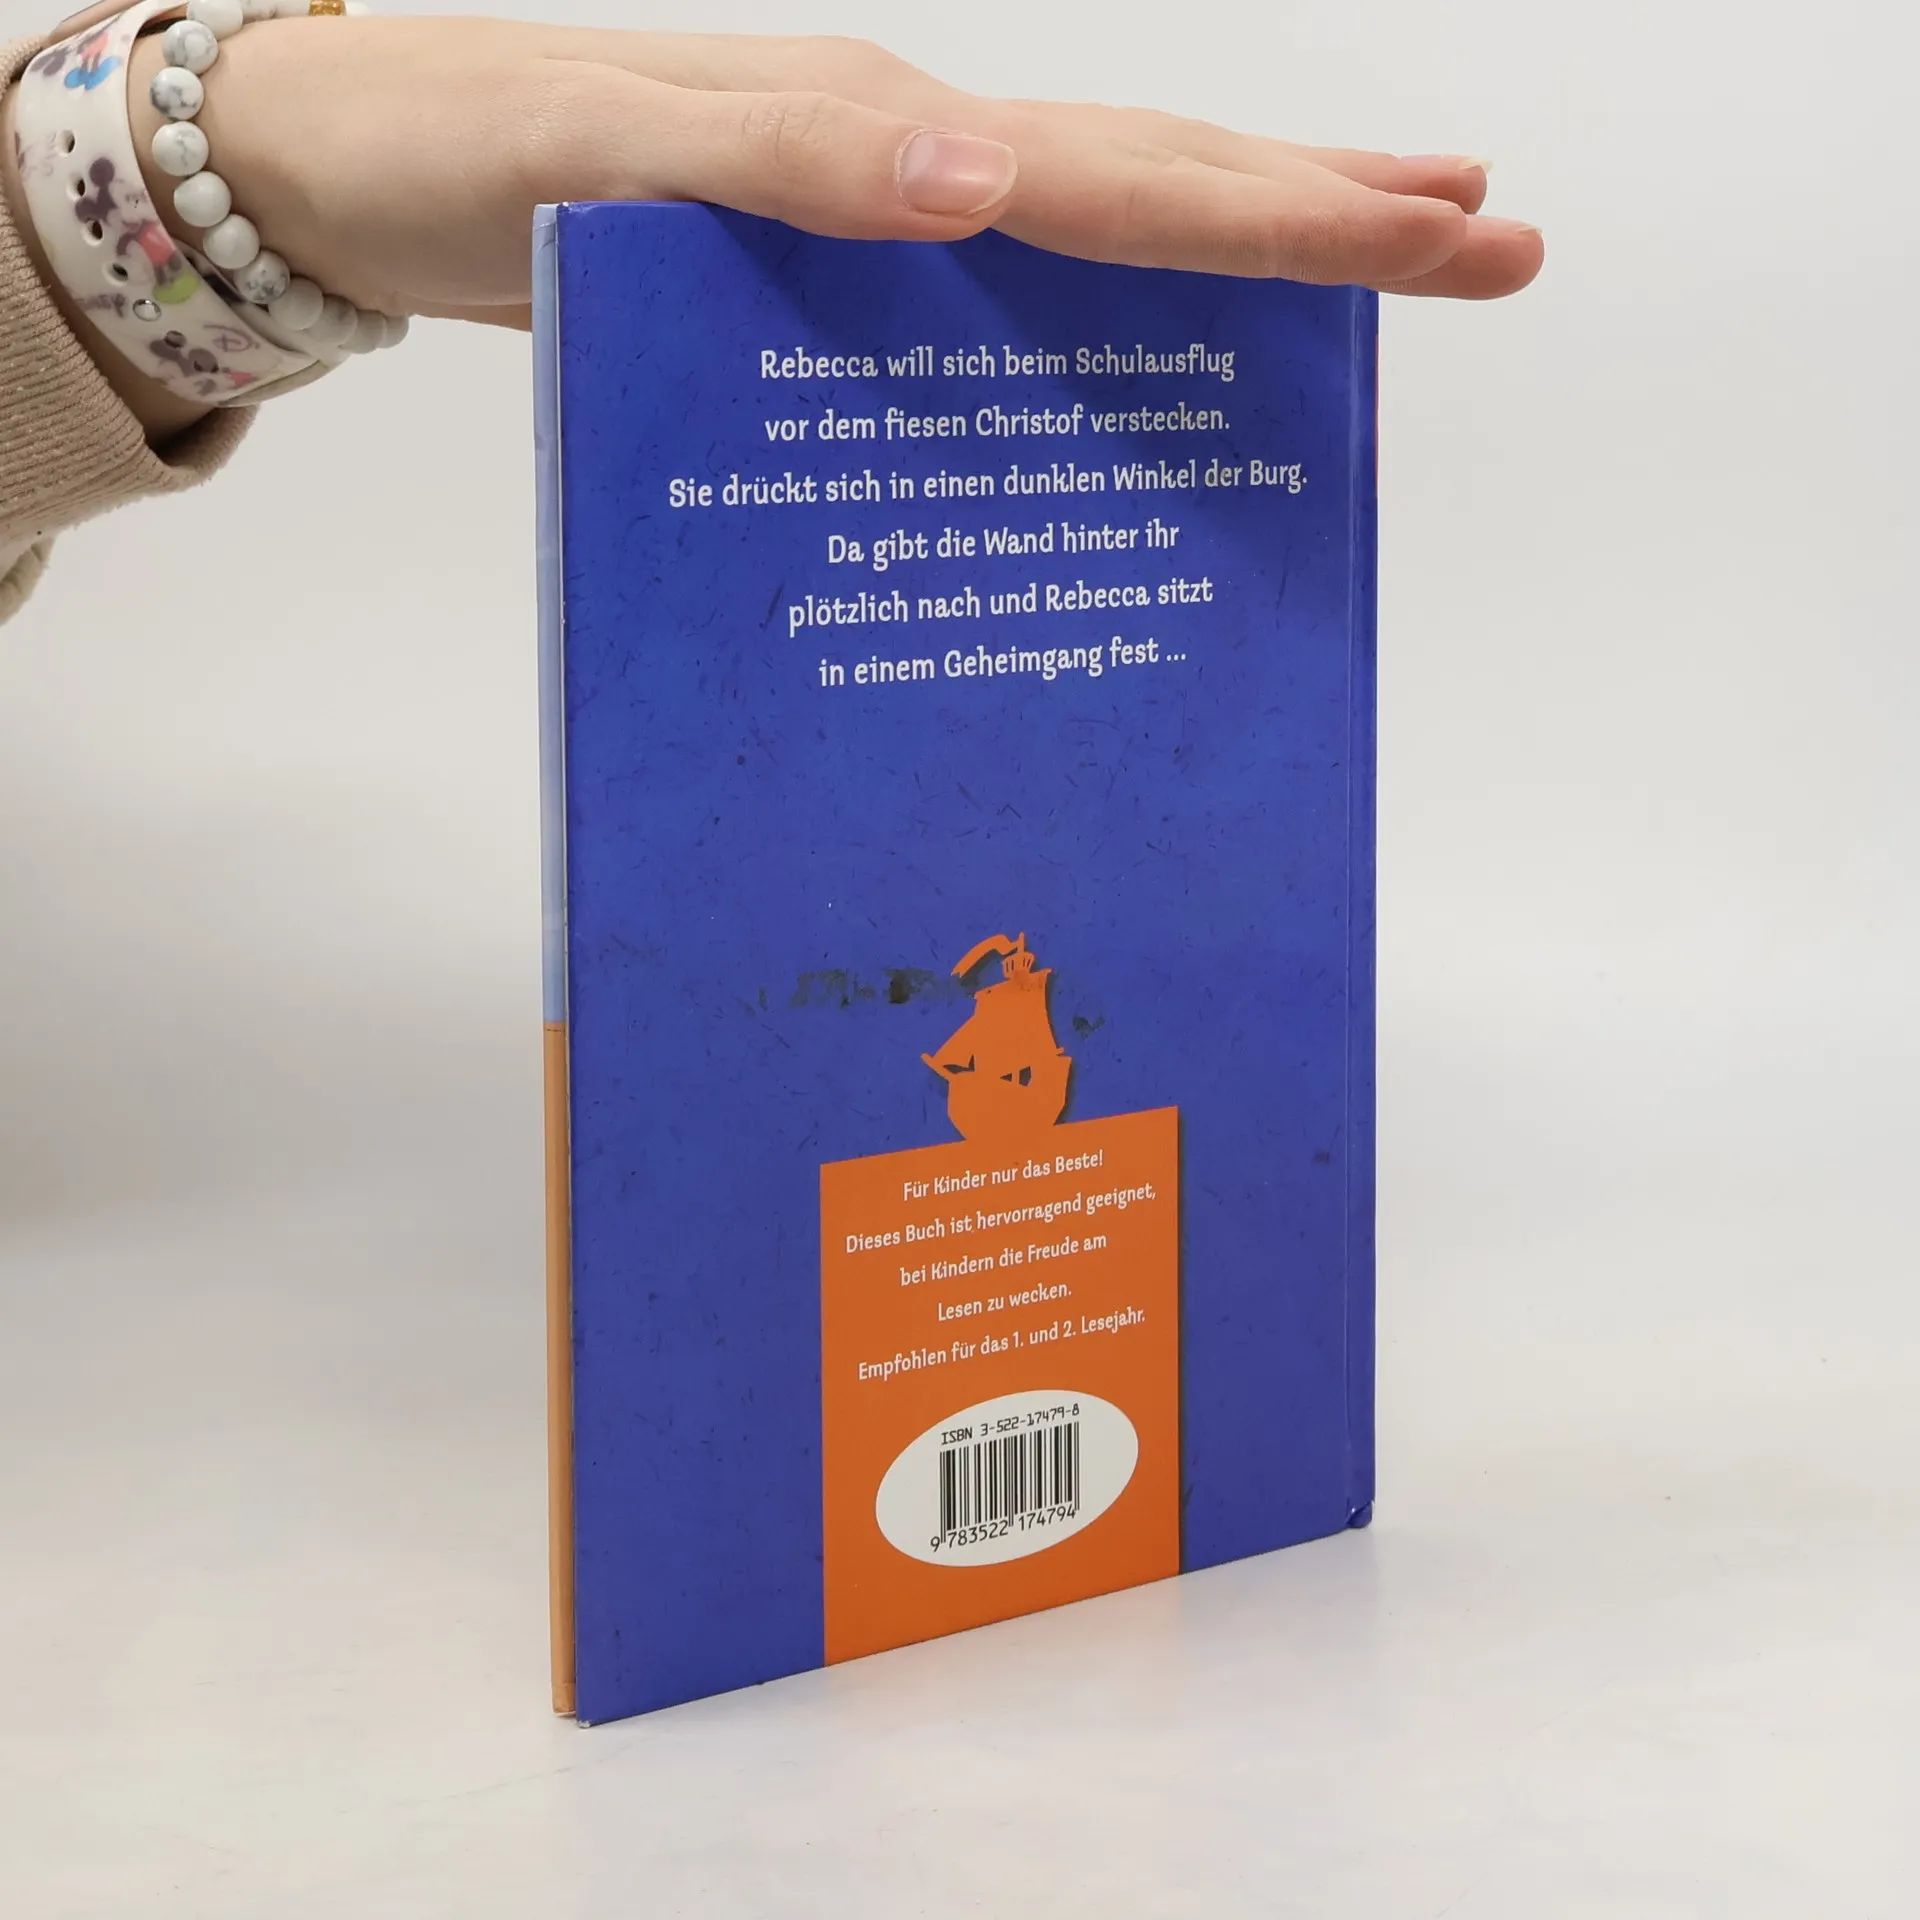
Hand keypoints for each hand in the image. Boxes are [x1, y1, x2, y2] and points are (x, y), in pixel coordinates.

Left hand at [116, 15, 1539, 333]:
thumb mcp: (604, 156)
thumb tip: (983, 177)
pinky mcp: (838, 274)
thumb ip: (784, 168)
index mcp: (880, 138)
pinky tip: (1153, 346)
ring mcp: (879, 216)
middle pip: (1152, 189)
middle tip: (1496, 238)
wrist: (353, 172)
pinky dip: (1108, 311)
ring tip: (1383, 251)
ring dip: (1246, 247)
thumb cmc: (460, 160)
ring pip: (1097, 230)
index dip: (1291, 217)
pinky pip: (1004, 296)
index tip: (1449, 232)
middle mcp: (905, 165)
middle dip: (1331, 220)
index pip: (1123, 182)